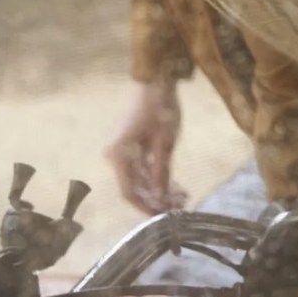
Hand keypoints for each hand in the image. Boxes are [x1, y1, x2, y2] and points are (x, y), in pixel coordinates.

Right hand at [106, 79, 186, 214]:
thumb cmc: (161, 109)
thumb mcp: (165, 144)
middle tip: (181, 204)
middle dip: (156, 199)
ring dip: (158, 189)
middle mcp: (114, 155)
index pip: (129, 191)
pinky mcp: (129, 146)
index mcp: (118, 155)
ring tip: (183, 195)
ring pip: (138, 179)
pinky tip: (174, 185)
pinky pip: (140, 168)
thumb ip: (160, 173)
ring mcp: (120, 150)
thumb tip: (160, 198)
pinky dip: (155, 177)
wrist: (155, 82)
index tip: (166, 215)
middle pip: (134, 187)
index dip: (146, 206)